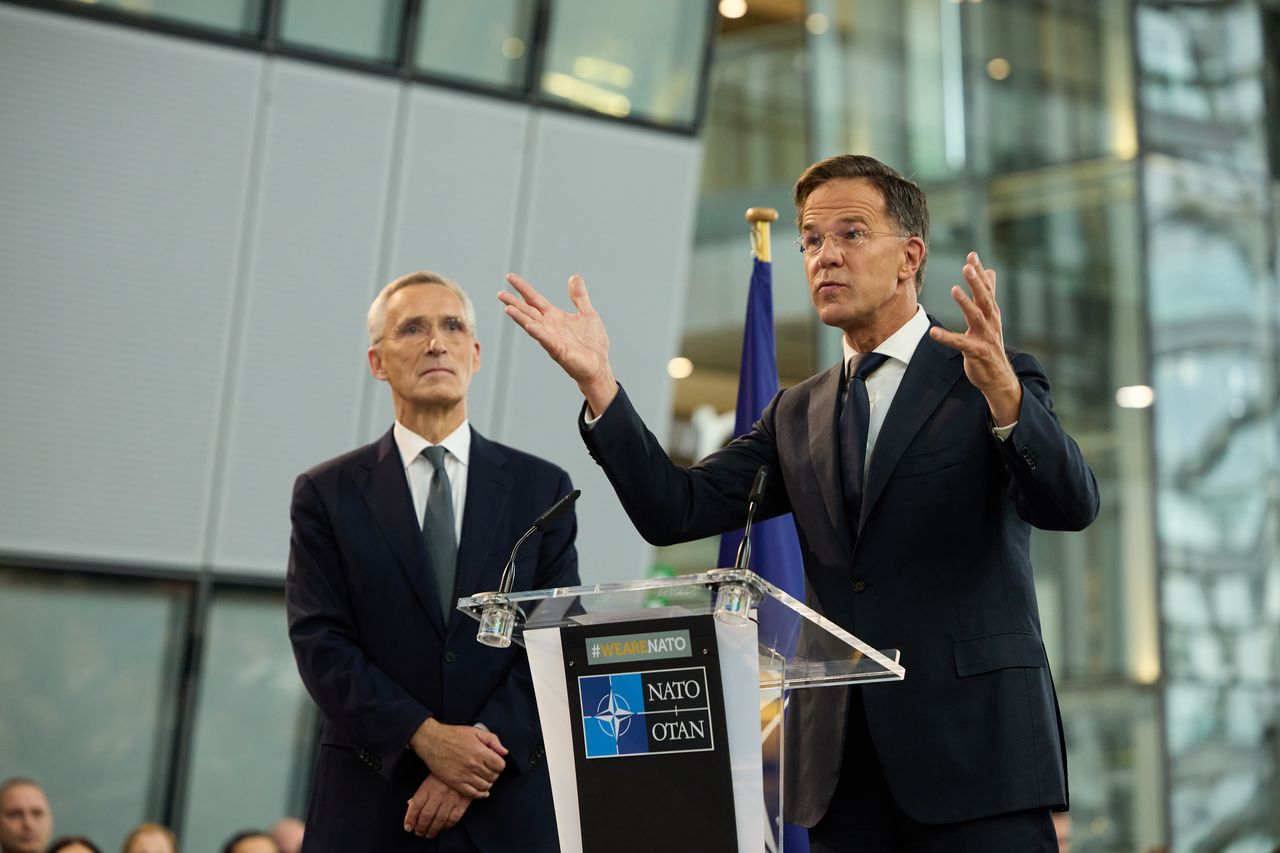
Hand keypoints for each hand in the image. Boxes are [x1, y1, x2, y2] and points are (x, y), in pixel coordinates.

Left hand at [403, 775, 470, 837]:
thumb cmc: (445, 772)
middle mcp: (439, 793)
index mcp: (428, 786)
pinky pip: (453, 819)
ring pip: (439, 820)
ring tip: (429, 834)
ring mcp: (451, 798)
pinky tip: (443, 827)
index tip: (408, 827)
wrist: (465, 765)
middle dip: (421, 827)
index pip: (416, 806)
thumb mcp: (430, 777)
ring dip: (432, 830)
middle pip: (426, 815)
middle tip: (419, 833)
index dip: (410, 819)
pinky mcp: (463, 802)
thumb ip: (420, 792)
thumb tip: (410, 805)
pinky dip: (447, 826)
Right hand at [409, 718, 506, 797]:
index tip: (495, 762)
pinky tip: (481, 790)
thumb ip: (493, 740)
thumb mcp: (476, 731)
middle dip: (494, 773)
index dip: (499, 764)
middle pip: (493, 777)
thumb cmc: (453, 735)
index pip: (500, 765)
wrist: (432, 741)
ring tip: (484, 777)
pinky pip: (473, 794)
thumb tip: (504, 752)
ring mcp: (464, 775)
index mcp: (480, 752)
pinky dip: (480, 794)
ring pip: (485, 786)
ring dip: (487, 783)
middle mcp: (473, 765)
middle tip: (489, 769)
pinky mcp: (455, 782)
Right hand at [499, 273, 618, 415]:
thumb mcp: (587, 313)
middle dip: (514, 302)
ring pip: (532, 324)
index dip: (523, 288)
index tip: (510, 277)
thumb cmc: (592, 343)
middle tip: (500, 293)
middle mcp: (549, 326)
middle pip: (528, 311)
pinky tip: (529, 325)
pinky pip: (546, 340)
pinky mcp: (558, 350)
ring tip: (507, 308)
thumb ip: (579, 296)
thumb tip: (574, 277)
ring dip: (520, 317)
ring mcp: (551, 338)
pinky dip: (537, 332)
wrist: (599, 366)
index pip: (534, 299)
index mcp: (555, 316)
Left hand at [928, 252, 1021, 425]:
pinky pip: (960, 343)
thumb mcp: (991, 317)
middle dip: (977, 282)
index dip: (979, 272)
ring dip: (966, 303)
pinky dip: (947, 338)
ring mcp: (985, 337)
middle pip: (984, 299)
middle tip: (968, 266)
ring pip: (976, 317)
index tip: (972, 255)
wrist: (998, 376)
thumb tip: (990, 271)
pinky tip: (933, 333)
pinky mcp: (976, 352)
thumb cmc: (991, 345)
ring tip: (954, 290)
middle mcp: (991, 322)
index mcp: (992, 313)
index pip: (986, 289)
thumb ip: (988, 295)